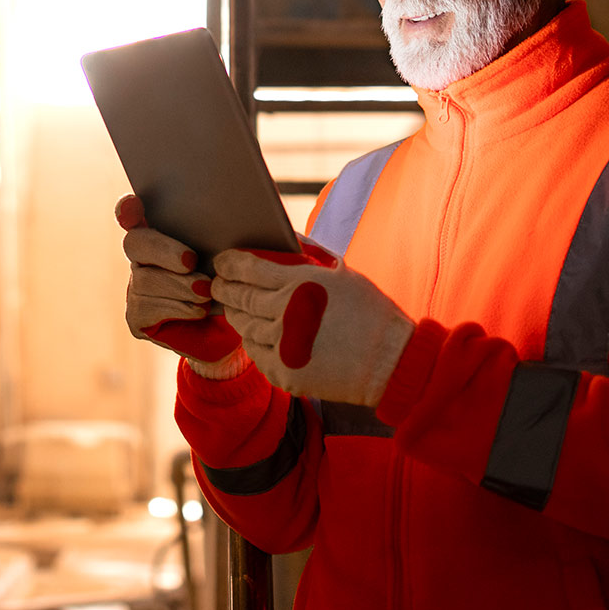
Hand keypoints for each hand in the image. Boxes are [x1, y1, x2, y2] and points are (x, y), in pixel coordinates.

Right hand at [117, 194, 248, 378]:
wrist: (232, 328)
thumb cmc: (235, 282)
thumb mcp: (235, 256)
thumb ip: (229, 233)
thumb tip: (242, 214)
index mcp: (162, 230)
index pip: (132, 211)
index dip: (127, 208)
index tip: (133, 207)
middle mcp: (143, 257)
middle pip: (135, 242)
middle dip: (164, 250)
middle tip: (191, 261)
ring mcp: (136, 286)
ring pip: (145, 279)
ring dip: (179, 286)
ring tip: (207, 292)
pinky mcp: (137, 316)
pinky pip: (148, 307)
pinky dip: (178, 307)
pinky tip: (199, 310)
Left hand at [212, 240, 414, 405]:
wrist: (391, 362)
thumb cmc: (369, 312)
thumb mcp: (342, 272)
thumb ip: (308, 253)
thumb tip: (281, 236)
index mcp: (301, 283)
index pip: (249, 268)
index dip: (229, 264)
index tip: (222, 262)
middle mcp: (287, 313)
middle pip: (239, 297)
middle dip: (224, 288)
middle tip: (217, 284)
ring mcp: (284, 346)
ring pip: (244, 326)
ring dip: (236, 314)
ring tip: (234, 307)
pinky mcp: (286, 373)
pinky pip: (255, 353)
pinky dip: (252, 341)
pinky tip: (254, 333)